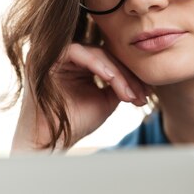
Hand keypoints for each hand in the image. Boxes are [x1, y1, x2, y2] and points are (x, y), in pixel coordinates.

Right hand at [11, 43, 150, 152]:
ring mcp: (55, 54)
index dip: (130, 75)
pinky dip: (98, 65)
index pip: (109, 60)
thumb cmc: (74, 123)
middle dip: (127, 75)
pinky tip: (112, 80)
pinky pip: (77, 51)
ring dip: (116, 73)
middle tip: (143, 94)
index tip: (146, 93)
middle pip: (105, 54)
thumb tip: (140, 75)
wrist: (49, 142)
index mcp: (77, 64)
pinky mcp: (46, 56)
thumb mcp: (105, 101)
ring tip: (130, 95)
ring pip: (95, 52)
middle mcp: (65, 56)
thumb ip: (118, 84)